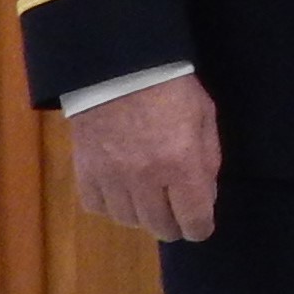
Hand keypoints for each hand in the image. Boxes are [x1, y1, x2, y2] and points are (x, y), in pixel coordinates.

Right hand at [68, 74, 221, 243]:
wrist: (116, 66)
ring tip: (149, 196)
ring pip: (129, 221)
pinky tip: (121, 189)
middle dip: (174, 223)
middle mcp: (145, 178)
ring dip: (143, 214)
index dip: (200, 227)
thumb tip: (205, 198)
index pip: (194, 221)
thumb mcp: (204, 116)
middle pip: (161, 227)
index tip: (200, 224)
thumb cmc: (170, 87)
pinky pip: (98, 207)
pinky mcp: (85, 172)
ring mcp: (111, 178)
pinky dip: (112, 204)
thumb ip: (208, 161)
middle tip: (176, 209)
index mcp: (181, 163)